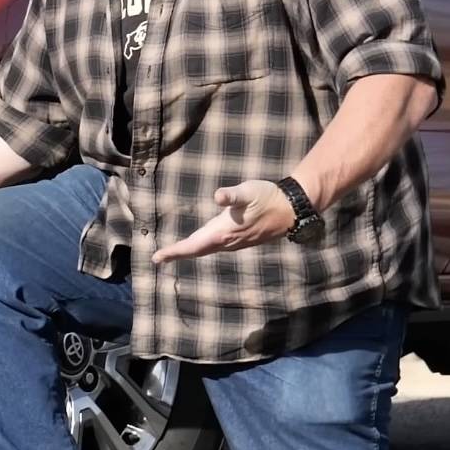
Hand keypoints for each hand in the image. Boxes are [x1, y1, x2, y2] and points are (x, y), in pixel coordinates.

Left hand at [149, 179, 296, 264]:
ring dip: (189, 251)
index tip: (157, 257)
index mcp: (224, 232)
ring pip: (206, 250)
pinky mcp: (240, 240)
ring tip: (173, 253)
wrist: (291, 209)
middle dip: (177, 253)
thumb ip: (232, 195)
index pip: (193, 245)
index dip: (175, 251)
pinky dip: (201, 248)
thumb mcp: (248, 191)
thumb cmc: (267, 197)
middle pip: (196, 250)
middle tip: (159, 258)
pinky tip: (200, 244)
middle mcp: (227, 242)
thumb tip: (218, 196)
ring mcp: (235, 243)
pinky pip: (215, 247)